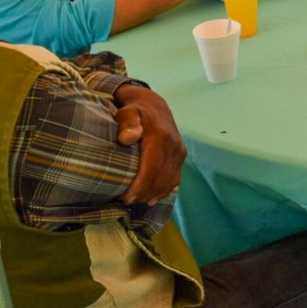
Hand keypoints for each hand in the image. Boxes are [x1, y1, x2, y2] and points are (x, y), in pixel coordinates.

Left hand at [114, 85, 185, 205]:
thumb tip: (128, 138)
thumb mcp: (127, 112)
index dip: (139, 187)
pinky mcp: (182, 156)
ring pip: (169, 181)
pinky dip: (164, 191)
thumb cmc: (135, 111)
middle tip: (126, 201)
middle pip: (160, 178)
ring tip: (136, 200)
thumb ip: (126, 123)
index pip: (151, 169)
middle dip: (144, 193)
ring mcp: (180, 151)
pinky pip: (175, 179)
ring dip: (153, 194)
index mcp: (160, 137)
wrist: (154, 105)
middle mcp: (174, 146)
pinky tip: (152, 198)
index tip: (125, 197)